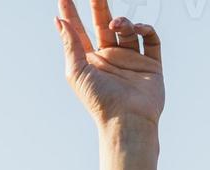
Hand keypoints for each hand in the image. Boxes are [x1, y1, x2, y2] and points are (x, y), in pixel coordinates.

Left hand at [55, 0, 164, 130]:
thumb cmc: (99, 101)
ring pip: (127, 30)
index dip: (70, 13)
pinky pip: (150, 40)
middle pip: (103, 24)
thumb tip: (58, 20)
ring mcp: (131, 60)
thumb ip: (70, 44)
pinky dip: (146, 29)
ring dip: (123, 22)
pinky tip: (137, 29)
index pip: (78, 31)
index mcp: (90, 61)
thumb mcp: (77, 72)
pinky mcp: (151, 64)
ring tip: (117, 25)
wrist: (127, 120)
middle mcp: (110, 58)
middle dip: (99, 6)